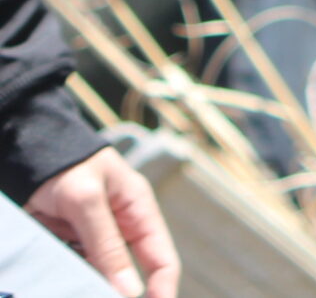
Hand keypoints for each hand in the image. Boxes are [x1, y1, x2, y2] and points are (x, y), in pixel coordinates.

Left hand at [26, 148, 178, 297]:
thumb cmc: (67, 166)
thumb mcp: (88, 201)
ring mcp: (93, 240)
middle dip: (122, 293)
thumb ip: (107, 245)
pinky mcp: (69, 246)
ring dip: (90, 287)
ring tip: (78, 290)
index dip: (163, 288)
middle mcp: (120, 230)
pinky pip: (74, 272)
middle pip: (130, 274)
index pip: (161, 258)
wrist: (30, 154)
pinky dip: (68, 283)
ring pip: (99, 277)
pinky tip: (62, 286)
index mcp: (139, 212)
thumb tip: (128, 290)